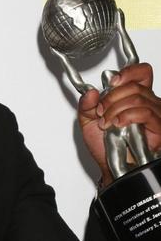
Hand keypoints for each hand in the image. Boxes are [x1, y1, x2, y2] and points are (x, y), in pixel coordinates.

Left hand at [78, 63, 160, 184]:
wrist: (112, 168)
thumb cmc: (105, 147)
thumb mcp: (88, 122)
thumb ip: (86, 105)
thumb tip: (90, 92)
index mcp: (134, 97)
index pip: (141, 73)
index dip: (128, 72)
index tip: (112, 82)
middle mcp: (148, 103)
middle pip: (134, 85)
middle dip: (111, 97)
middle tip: (102, 111)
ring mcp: (155, 115)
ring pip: (137, 97)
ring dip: (116, 109)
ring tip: (107, 123)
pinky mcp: (159, 127)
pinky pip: (145, 112)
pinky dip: (127, 116)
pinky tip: (118, 124)